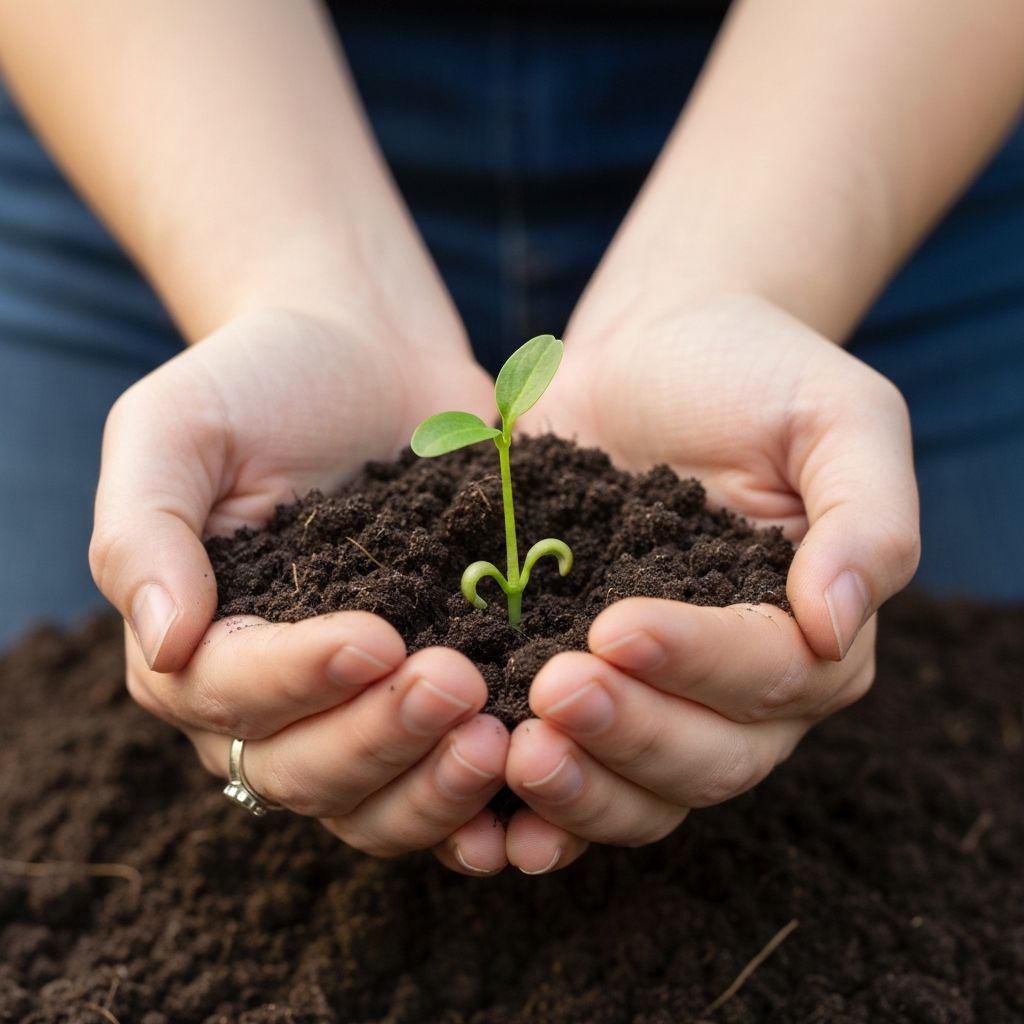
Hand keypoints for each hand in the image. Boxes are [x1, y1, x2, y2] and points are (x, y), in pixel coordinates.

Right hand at [90, 307, 509, 873]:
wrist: (369, 353)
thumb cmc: (262, 381)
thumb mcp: (175, 429)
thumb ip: (145, 531)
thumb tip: (165, 642)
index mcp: (197, 643)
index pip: (230, 697)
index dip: (300, 682)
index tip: (378, 638)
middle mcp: (271, 699)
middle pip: (304, 771)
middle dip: (379, 739)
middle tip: (457, 684)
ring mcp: (357, 707)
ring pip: (375, 802)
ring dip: (434, 787)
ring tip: (501, 738)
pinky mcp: (431, 697)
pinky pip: (445, 781)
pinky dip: (480, 802)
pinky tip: (528, 799)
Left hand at [504, 294, 919, 871]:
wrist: (647, 354)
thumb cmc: (750, 373)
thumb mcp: (836, 416)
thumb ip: (867, 516)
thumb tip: (838, 623)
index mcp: (810, 630)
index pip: (772, 678)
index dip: (698, 664)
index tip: (618, 625)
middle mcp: (738, 686)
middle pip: (707, 758)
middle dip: (631, 734)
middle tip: (551, 691)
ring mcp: (655, 696)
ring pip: (641, 791)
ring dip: (580, 788)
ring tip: (514, 750)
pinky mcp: (578, 683)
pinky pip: (571, 771)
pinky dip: (534, 807)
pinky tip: (483, 812)